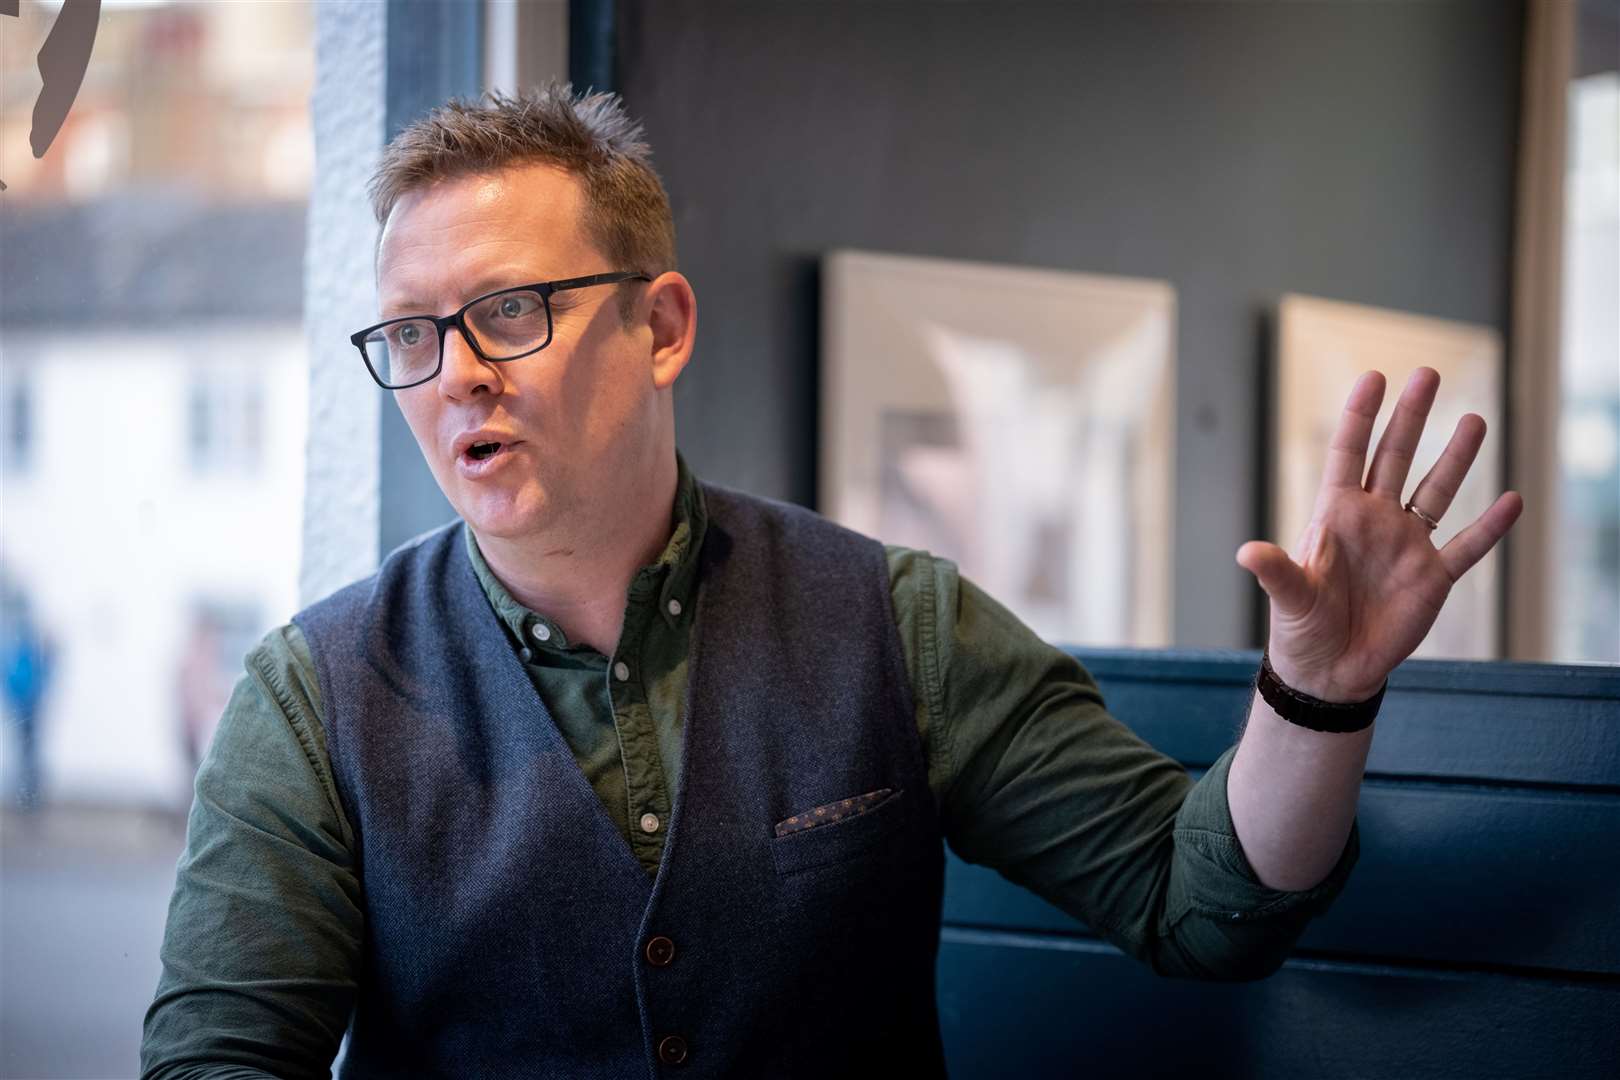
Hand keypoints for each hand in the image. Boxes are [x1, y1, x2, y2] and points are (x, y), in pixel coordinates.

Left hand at [1235, 367, 1524, 701]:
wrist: (1331, 671)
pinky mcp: (1432, 578)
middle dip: (1410, 416)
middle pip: (1395, 458)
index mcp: (1335, 517)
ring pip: (1436, 491)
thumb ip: (1277, 572)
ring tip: (1475, 419)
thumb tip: (1247, 553)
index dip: (1360, 417)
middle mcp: (1374, 522)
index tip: (1374, 377)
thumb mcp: (1289, 599)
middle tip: (1428, 372)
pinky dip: (1491, 528)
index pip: (1348, 454)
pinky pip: (1467, 547)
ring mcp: (1406, 547)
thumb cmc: (1302, 630)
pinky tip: (1512, 500)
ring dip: (1456, 457)